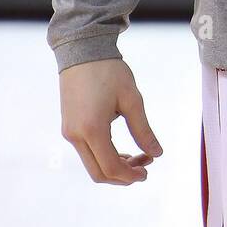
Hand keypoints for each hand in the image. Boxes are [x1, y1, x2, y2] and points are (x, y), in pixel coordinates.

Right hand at [59, 58, 162, 184]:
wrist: (82, 49)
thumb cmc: (109, 71)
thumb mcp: (132, 99)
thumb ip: (143, 130)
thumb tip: (157, 154)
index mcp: (92, 129)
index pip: (111, 167)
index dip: (130, 176)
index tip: (147, 172)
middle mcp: (75, 135)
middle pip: (98, 173)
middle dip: (123, 176)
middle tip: (145, 166)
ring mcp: (69, 132)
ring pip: (91, 164)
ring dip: (114, 166)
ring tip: (137, 156)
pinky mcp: (68, 126)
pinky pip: (86, 151)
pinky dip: (104, 156)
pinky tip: (120, 150)